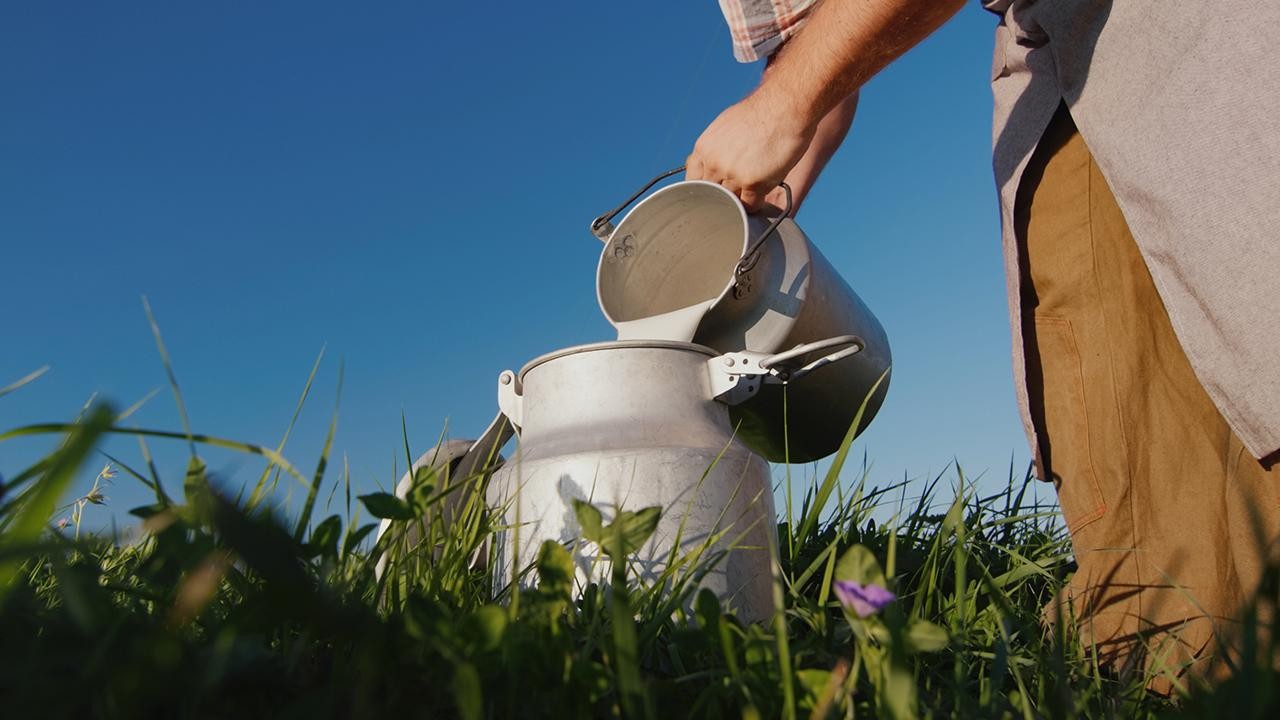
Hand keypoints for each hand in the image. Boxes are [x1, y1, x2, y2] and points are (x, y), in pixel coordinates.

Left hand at [686, 89, 815, 212]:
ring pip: (731, 201)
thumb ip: (715, 148)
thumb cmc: (760, 113)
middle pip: (712, 194)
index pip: (693, 181)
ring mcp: (733, 174)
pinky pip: (749, 206)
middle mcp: (715, 163)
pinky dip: (755, 205)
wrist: (784, 106)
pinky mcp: (753, 182)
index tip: (712, 192)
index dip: (703, 189)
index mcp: (704, 149)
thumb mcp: (725, 126)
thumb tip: (711, 163)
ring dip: (741, 200)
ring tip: (751, 190)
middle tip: (733, 196)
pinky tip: (760, 195)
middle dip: (722, 197)